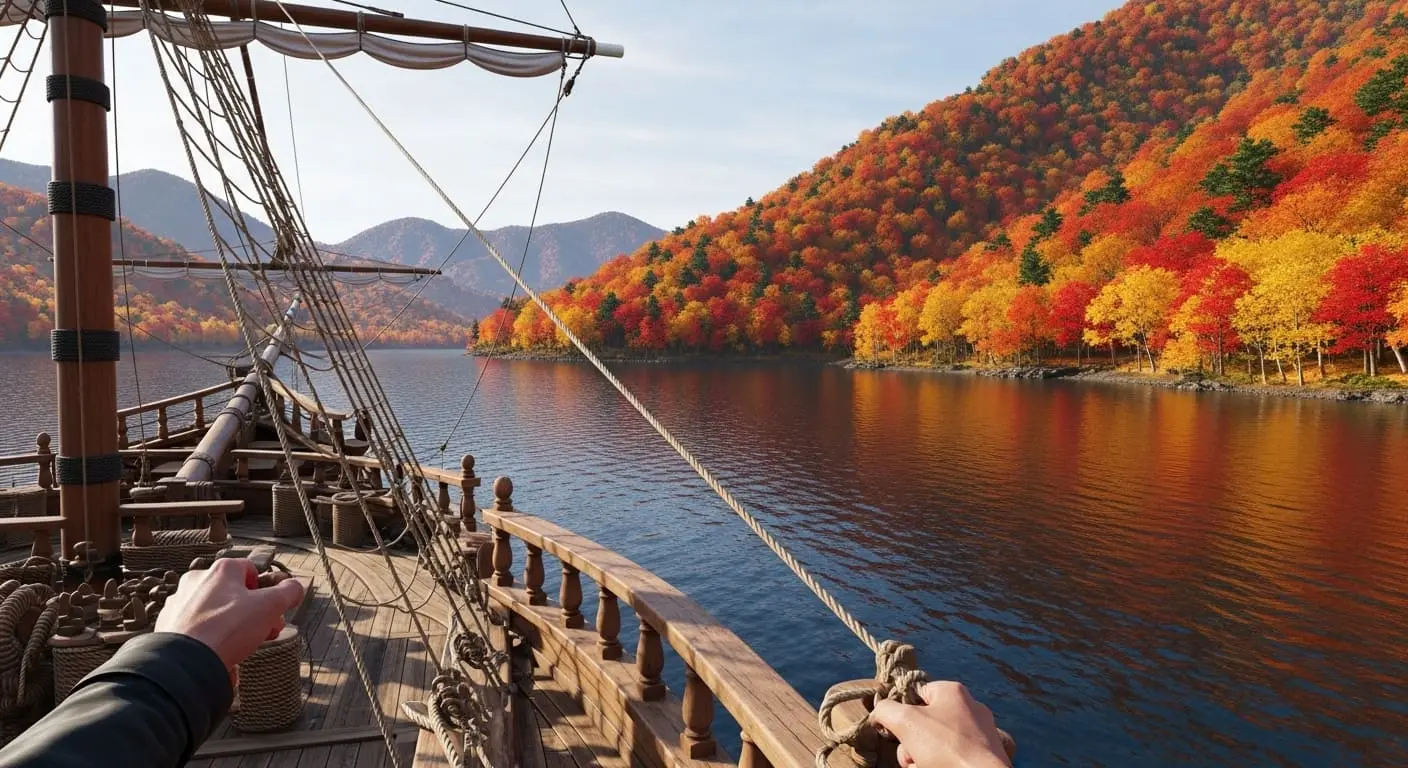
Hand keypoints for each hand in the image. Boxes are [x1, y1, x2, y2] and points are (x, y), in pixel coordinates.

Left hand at [156, 558, 305, 674]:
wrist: (184, 663)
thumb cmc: (226, 630)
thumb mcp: (269, 607)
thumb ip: (288, 592)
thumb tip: (296, 586)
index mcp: (222, 570)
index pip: (252, 570)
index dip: (267, 591)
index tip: (272, 611)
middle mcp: (197, 581)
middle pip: (233, 592)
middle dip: (252, 612)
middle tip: (262, 631)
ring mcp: (180, 602)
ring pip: (214, 610)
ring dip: (230, 624)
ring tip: (240, 646)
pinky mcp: (168, 625)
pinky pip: (196, 628)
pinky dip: (208, 637)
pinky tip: (217, 652)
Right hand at [869, 681, 1011, 767]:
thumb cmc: (947, 747)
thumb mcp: (906, 721)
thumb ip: (886, 710)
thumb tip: (879, 713)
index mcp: (952, 691)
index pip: (915, 694)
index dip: (901, 713)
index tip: (895, 730)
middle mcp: (969, 709)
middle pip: (923, 724)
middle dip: (909, 744)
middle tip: (911, 756)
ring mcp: (978, 734)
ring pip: (935, 744)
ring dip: (920, 759)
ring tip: (923, 767)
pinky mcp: (981, 756)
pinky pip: (950, 757)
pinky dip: (938, 765)